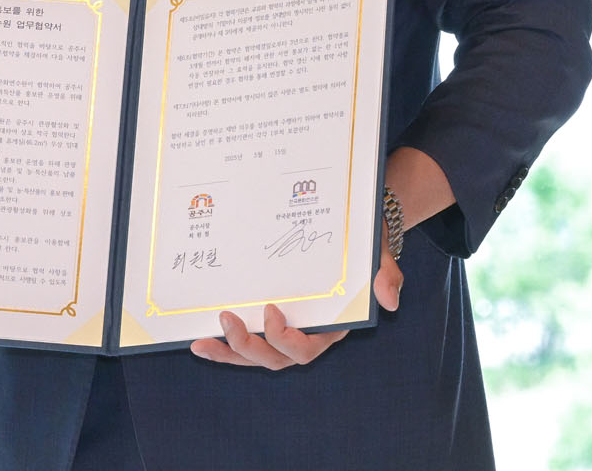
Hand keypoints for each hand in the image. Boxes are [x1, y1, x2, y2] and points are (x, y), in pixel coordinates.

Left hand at [189, 244, 402, 369]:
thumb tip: (389, 298)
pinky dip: (223, 346)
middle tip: (226, 319)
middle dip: (248, 346)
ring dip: (228, 352)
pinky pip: (245, 342)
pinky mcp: (265, 321)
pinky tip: (201, 342)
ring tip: (201, 344)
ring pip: (255, 356)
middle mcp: (305, 335)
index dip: (286, 338)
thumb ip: (384, 275)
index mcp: (329, 328)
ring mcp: (283, 331)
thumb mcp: (377, 255)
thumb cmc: (362, 247)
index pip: (306, 349)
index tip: (270, 310)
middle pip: (275, 358)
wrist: (348, 232)